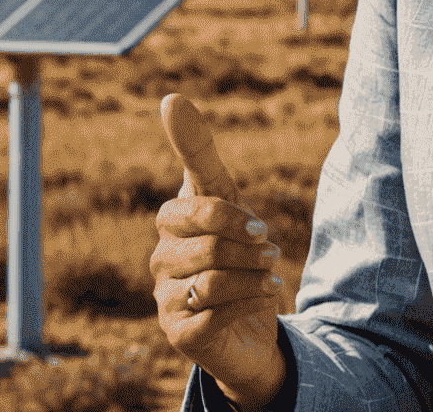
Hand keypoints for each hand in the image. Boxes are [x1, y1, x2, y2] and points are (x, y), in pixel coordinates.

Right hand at [150, 94, 287, 410]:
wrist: (250, 317)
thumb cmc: (235, 247)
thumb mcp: (225, 194)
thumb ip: (197, 150)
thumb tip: (169, 97)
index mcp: (171, 223)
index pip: (197, 207)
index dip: (234, 215)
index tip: (260, 225)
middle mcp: (161, 260)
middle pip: (208, 245)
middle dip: (250, 247)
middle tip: (271, 250)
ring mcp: (164, 299)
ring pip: (211, 280)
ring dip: (253, 274)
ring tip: (270, 273)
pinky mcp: (178, 334)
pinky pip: (213, 314)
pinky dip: (249, 301)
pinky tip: (263, 295)